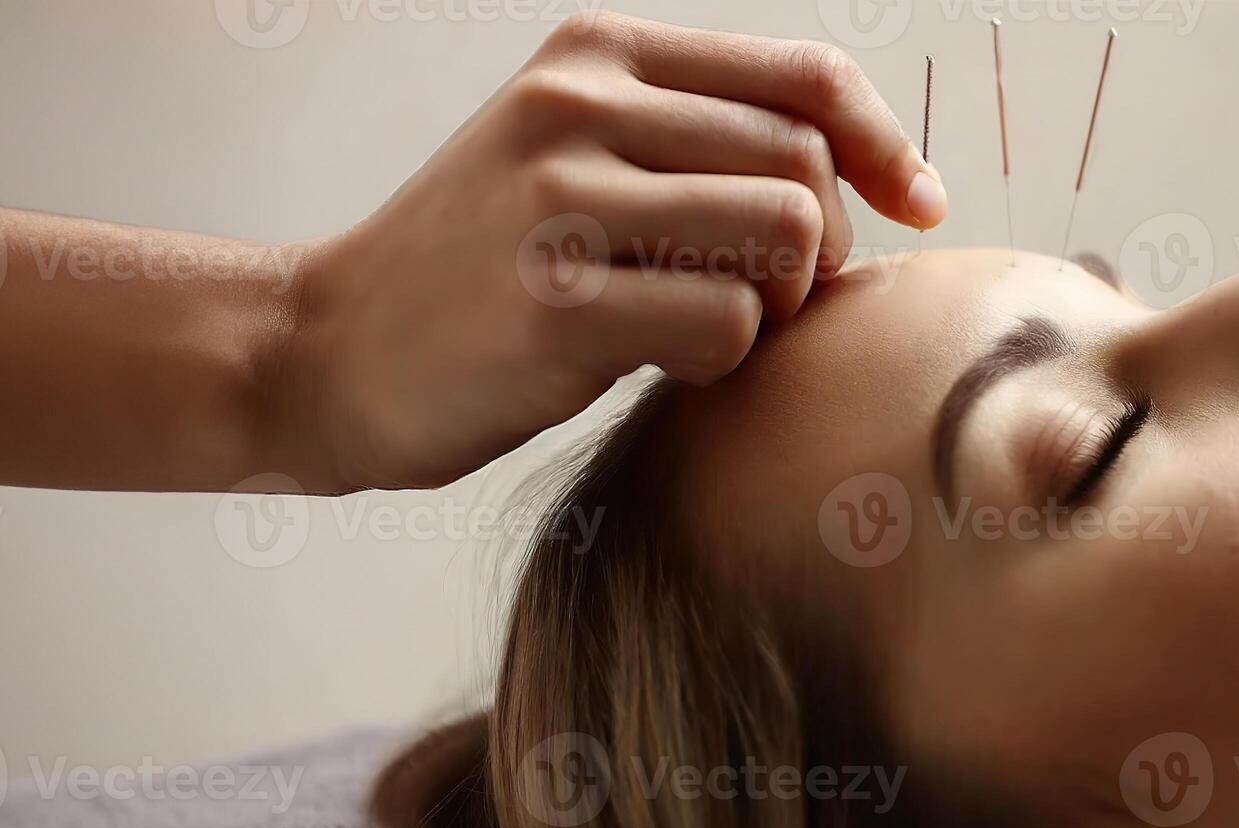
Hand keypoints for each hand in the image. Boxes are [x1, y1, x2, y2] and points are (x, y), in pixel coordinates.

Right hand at [277, 12, 944, 490]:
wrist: (322, 350)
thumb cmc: (482, 270)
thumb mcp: (573, 155)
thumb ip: (696, 139)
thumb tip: (876, 172)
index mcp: (595, 54)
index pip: (802, 74)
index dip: (884, 143)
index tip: (916, 205)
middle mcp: (575, 104)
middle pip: (805, 160)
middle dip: (823, 245)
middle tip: (772, 298)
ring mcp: (559, 201)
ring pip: (782, 232)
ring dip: (778, 301)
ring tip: (712, 323)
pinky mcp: (552, 303)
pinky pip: (729, 322)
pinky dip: (727, 358)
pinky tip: (662, 362)